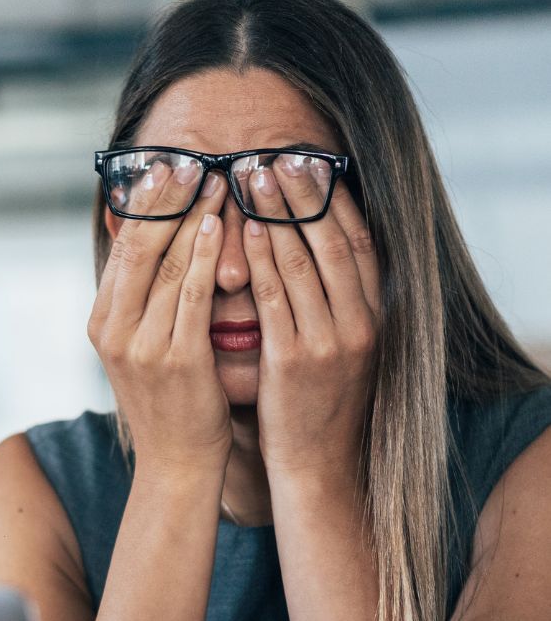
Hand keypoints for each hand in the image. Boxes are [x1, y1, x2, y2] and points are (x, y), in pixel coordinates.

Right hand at [87, 162, 232, 481]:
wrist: (177, 462)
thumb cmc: (169, 401)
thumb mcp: (141, 347)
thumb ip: (142, 300)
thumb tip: (152, 245)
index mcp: (101, 323)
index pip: (122, 249)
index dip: (145, 204)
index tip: (167, 166)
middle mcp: (114, 331)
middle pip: (140, 248)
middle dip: (167, 198)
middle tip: (192, 157)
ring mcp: (143, 345)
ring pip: (168, 264)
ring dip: (195, 215)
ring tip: (218, 178)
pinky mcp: (177, 358)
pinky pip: (193, 294)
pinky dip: (207, 254)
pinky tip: (221, 224)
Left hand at [242, 162, 379, 483]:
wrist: (316, 465)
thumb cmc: (316, 405)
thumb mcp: (337, 349)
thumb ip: (329, 304)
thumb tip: (310, 254)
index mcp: (373, 315)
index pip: (358, 241)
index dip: (333, 198)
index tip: (310, 162)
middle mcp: (359, 322)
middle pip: (332, 241)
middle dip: (302, 194)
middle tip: (274, 155)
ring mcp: (330, 341)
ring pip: (304, 262)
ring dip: (277, 214)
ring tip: (252, 176)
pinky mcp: (295, 361)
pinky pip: (277, 299)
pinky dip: (263, 261)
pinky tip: (246, 231)